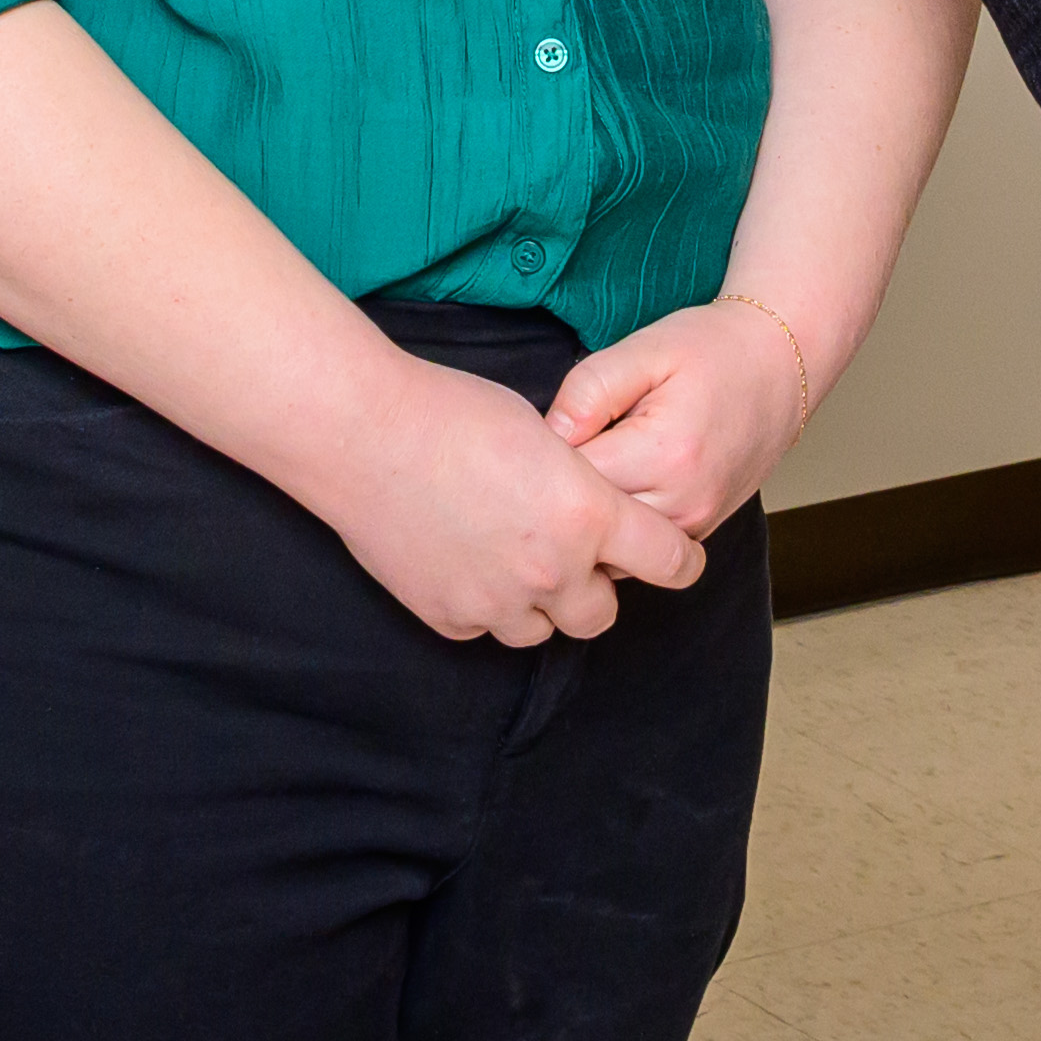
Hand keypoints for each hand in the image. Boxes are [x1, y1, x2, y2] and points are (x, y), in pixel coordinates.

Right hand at [307, 355, 713, 648]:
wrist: (362, 434)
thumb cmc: (450, 412)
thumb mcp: (542, 432)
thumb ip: (579, 484)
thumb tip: (590, 510)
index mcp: (588, 513)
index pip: (670, 562)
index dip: (678, 560)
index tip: (675, 558)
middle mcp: (553, 569)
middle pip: (605, 613)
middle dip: (595, 586)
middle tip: (569, 552)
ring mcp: (499, 601)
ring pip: (544, 629)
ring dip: (538, 601)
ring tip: (505, 552)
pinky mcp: (451, 617)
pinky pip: (486, 627)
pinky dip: (483, 602)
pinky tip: (460, 556)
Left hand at [549, 299, 815, 538]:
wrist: (780, 365)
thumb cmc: (712, 350)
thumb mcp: (644, 349)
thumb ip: (588, 390)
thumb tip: (549, 436)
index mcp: (666, 454)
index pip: (573, 481)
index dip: (545, 456)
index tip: (538, 434)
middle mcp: (684, 502)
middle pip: (590, 521)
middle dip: (562, 491)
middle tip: (553, 450)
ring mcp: (696, 524)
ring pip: (611, 546)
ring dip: (590, 513)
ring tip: (586, 462)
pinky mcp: (699, 531)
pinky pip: (638, 547)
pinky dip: (617, 524)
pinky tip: (612, 481)